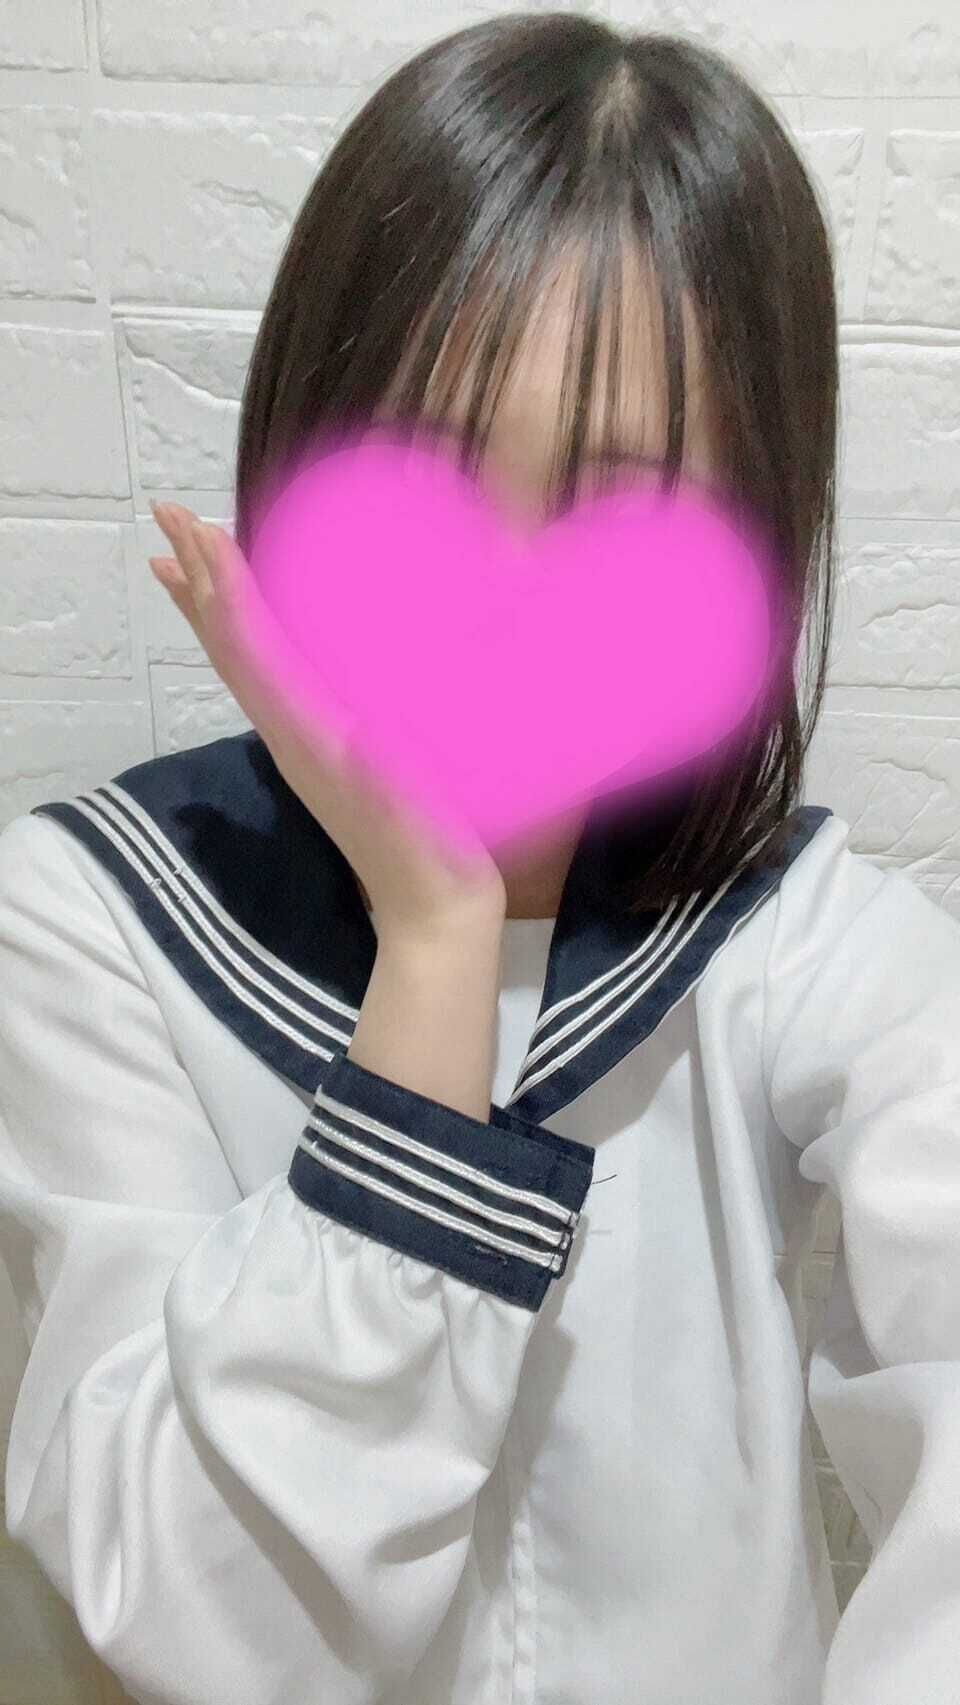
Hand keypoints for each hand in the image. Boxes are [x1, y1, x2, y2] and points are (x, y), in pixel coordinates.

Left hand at [148, 502, 506, 942]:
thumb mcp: (408, 795)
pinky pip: (271, 680)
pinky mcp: (321, 751)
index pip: (248, 644)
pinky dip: (252, 640)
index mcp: (306, 730)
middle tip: (170, 518)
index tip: (201, 528)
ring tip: (189, 566)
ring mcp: (302, 742)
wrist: (432, 912)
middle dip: (199, 579)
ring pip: (241, 661)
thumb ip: (383, 757)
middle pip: (227, 644)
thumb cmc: (429, 848)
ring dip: (213, 607)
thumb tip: (361, 719)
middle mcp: (289, 730)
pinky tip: (268, 634)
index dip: (224, 585)